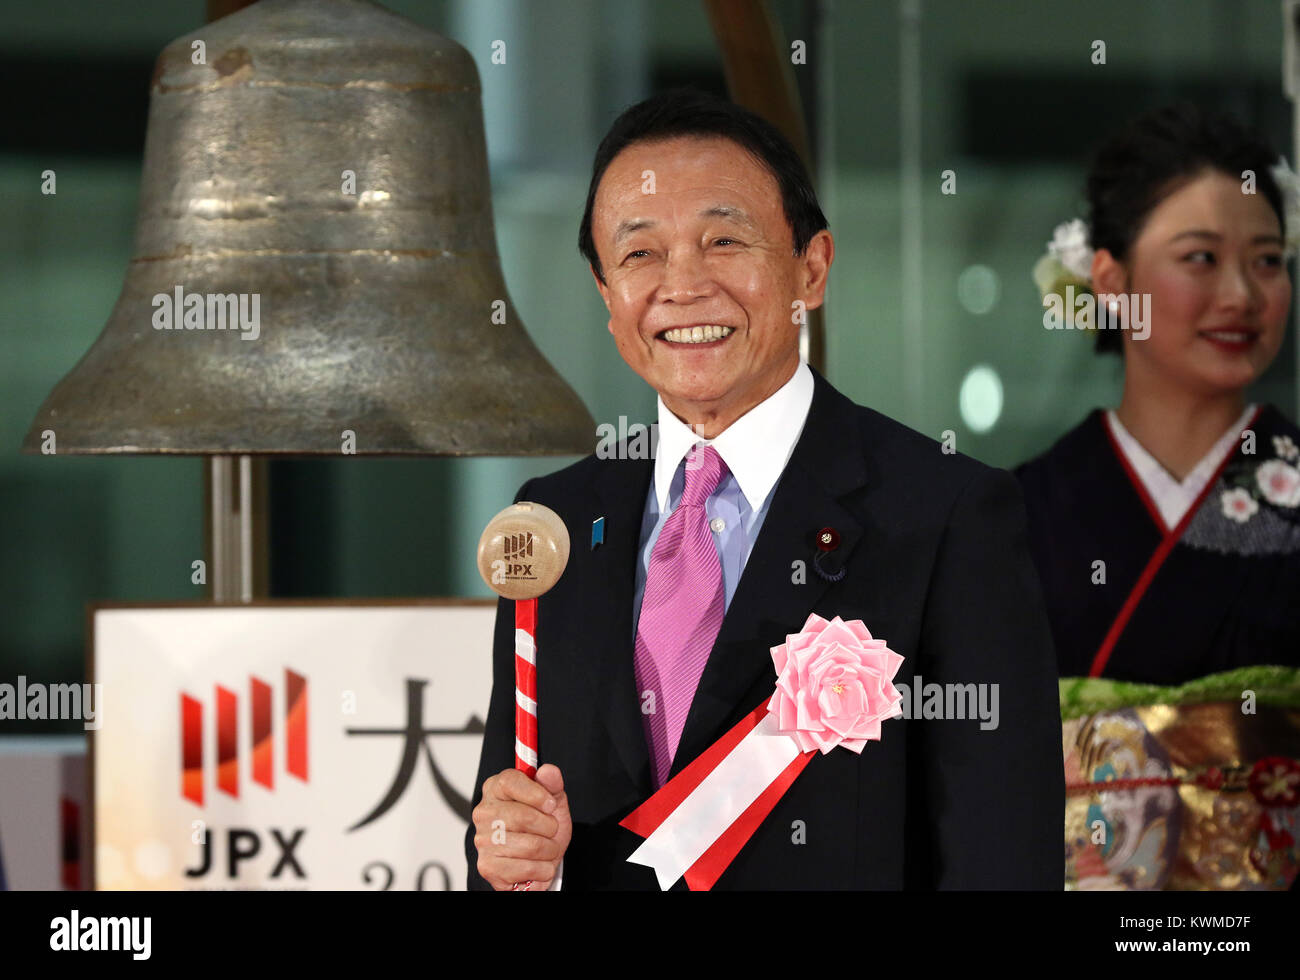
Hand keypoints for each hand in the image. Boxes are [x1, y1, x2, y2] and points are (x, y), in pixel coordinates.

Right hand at [472, 763, 570, 889]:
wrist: (537, 859)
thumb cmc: (541, 827)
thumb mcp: (552, 800)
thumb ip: (552, 784)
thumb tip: (548, 770)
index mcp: (496, 789)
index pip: (510, 781)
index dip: (536, 793)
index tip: (550, 804)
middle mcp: (484, 813)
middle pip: (524, 817)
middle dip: (549, 827)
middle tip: (551, 830)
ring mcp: (483, 840)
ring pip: (531, 845)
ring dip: (549, 850)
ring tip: (546, 848)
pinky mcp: (488, 866)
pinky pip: (527, 868)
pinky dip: (543, 869)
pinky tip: (539, 864)